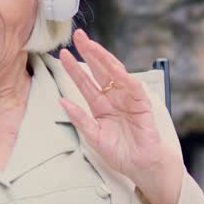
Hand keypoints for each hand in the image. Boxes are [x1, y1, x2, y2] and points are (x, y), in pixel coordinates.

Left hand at [58, 30, 183, 203]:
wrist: (141, 167)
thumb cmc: (121, 153)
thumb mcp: (94, 136)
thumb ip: (80, 119)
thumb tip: (61, 101)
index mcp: (101, 106)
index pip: (86, 82)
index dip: (75, 68)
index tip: (62, 54)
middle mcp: (114, 99)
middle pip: (100, 71)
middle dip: (89, 53)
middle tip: (78, 36)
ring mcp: (128, 99)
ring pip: (115, 73)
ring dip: (104, 59)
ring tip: (91, 45)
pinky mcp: (142, 104)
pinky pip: (133, 86)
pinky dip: (123, 76)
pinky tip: (112, 66)